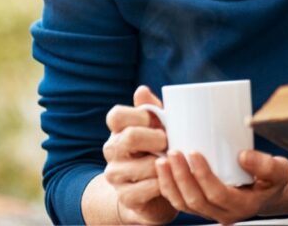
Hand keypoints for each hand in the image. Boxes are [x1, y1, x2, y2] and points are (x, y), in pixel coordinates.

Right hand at [103, 86, 177, 224]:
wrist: (154, 191)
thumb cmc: (159, 150)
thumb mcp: (158, 127)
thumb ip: (152, 110)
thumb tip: (142, 90)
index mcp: (118, 130)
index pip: (116, 115)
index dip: (140, 115)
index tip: (157, 121)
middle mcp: (112, 150)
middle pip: (130, 136)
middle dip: (157, 139)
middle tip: (169, 143)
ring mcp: (116, 174)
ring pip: (144, 165)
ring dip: (165, 164)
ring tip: (174, 162)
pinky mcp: (125, 197)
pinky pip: (149, 188)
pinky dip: (165, 183)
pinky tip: (170, 179)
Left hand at [155, 148, 287, 223]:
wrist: (268, 193)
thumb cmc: (272, 179)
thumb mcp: (280, 170)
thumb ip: (265, 164)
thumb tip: (242, 156)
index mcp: (242, 206)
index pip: (217, 194)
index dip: (203, 175)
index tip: (194, 152)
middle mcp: (224, 214)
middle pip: (195, 201)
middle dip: (180, 177)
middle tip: (173, 152)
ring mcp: (210, 213)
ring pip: (183, 205)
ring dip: (170, 183)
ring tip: (162, 161)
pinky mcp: (202, 207)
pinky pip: (180, 203)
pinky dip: (168, 188)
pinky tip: (162, 170)